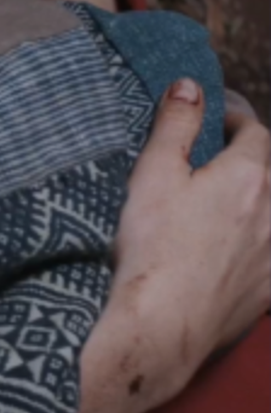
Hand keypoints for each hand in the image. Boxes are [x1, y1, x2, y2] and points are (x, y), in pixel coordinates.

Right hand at [54, 80, 270, 412]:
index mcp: (248, 177)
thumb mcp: (152, 176)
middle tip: (218, 156)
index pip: (254, 132)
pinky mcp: (270, 290)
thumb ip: (175, 127)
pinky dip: (256, 240)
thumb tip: (191, 87)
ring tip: (221, 202)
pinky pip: (270, 252)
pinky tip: (228, 248)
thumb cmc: (152, 250)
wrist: (163, 326)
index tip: (216, 115)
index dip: (235, 118)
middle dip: (249, 158)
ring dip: (255, 200)